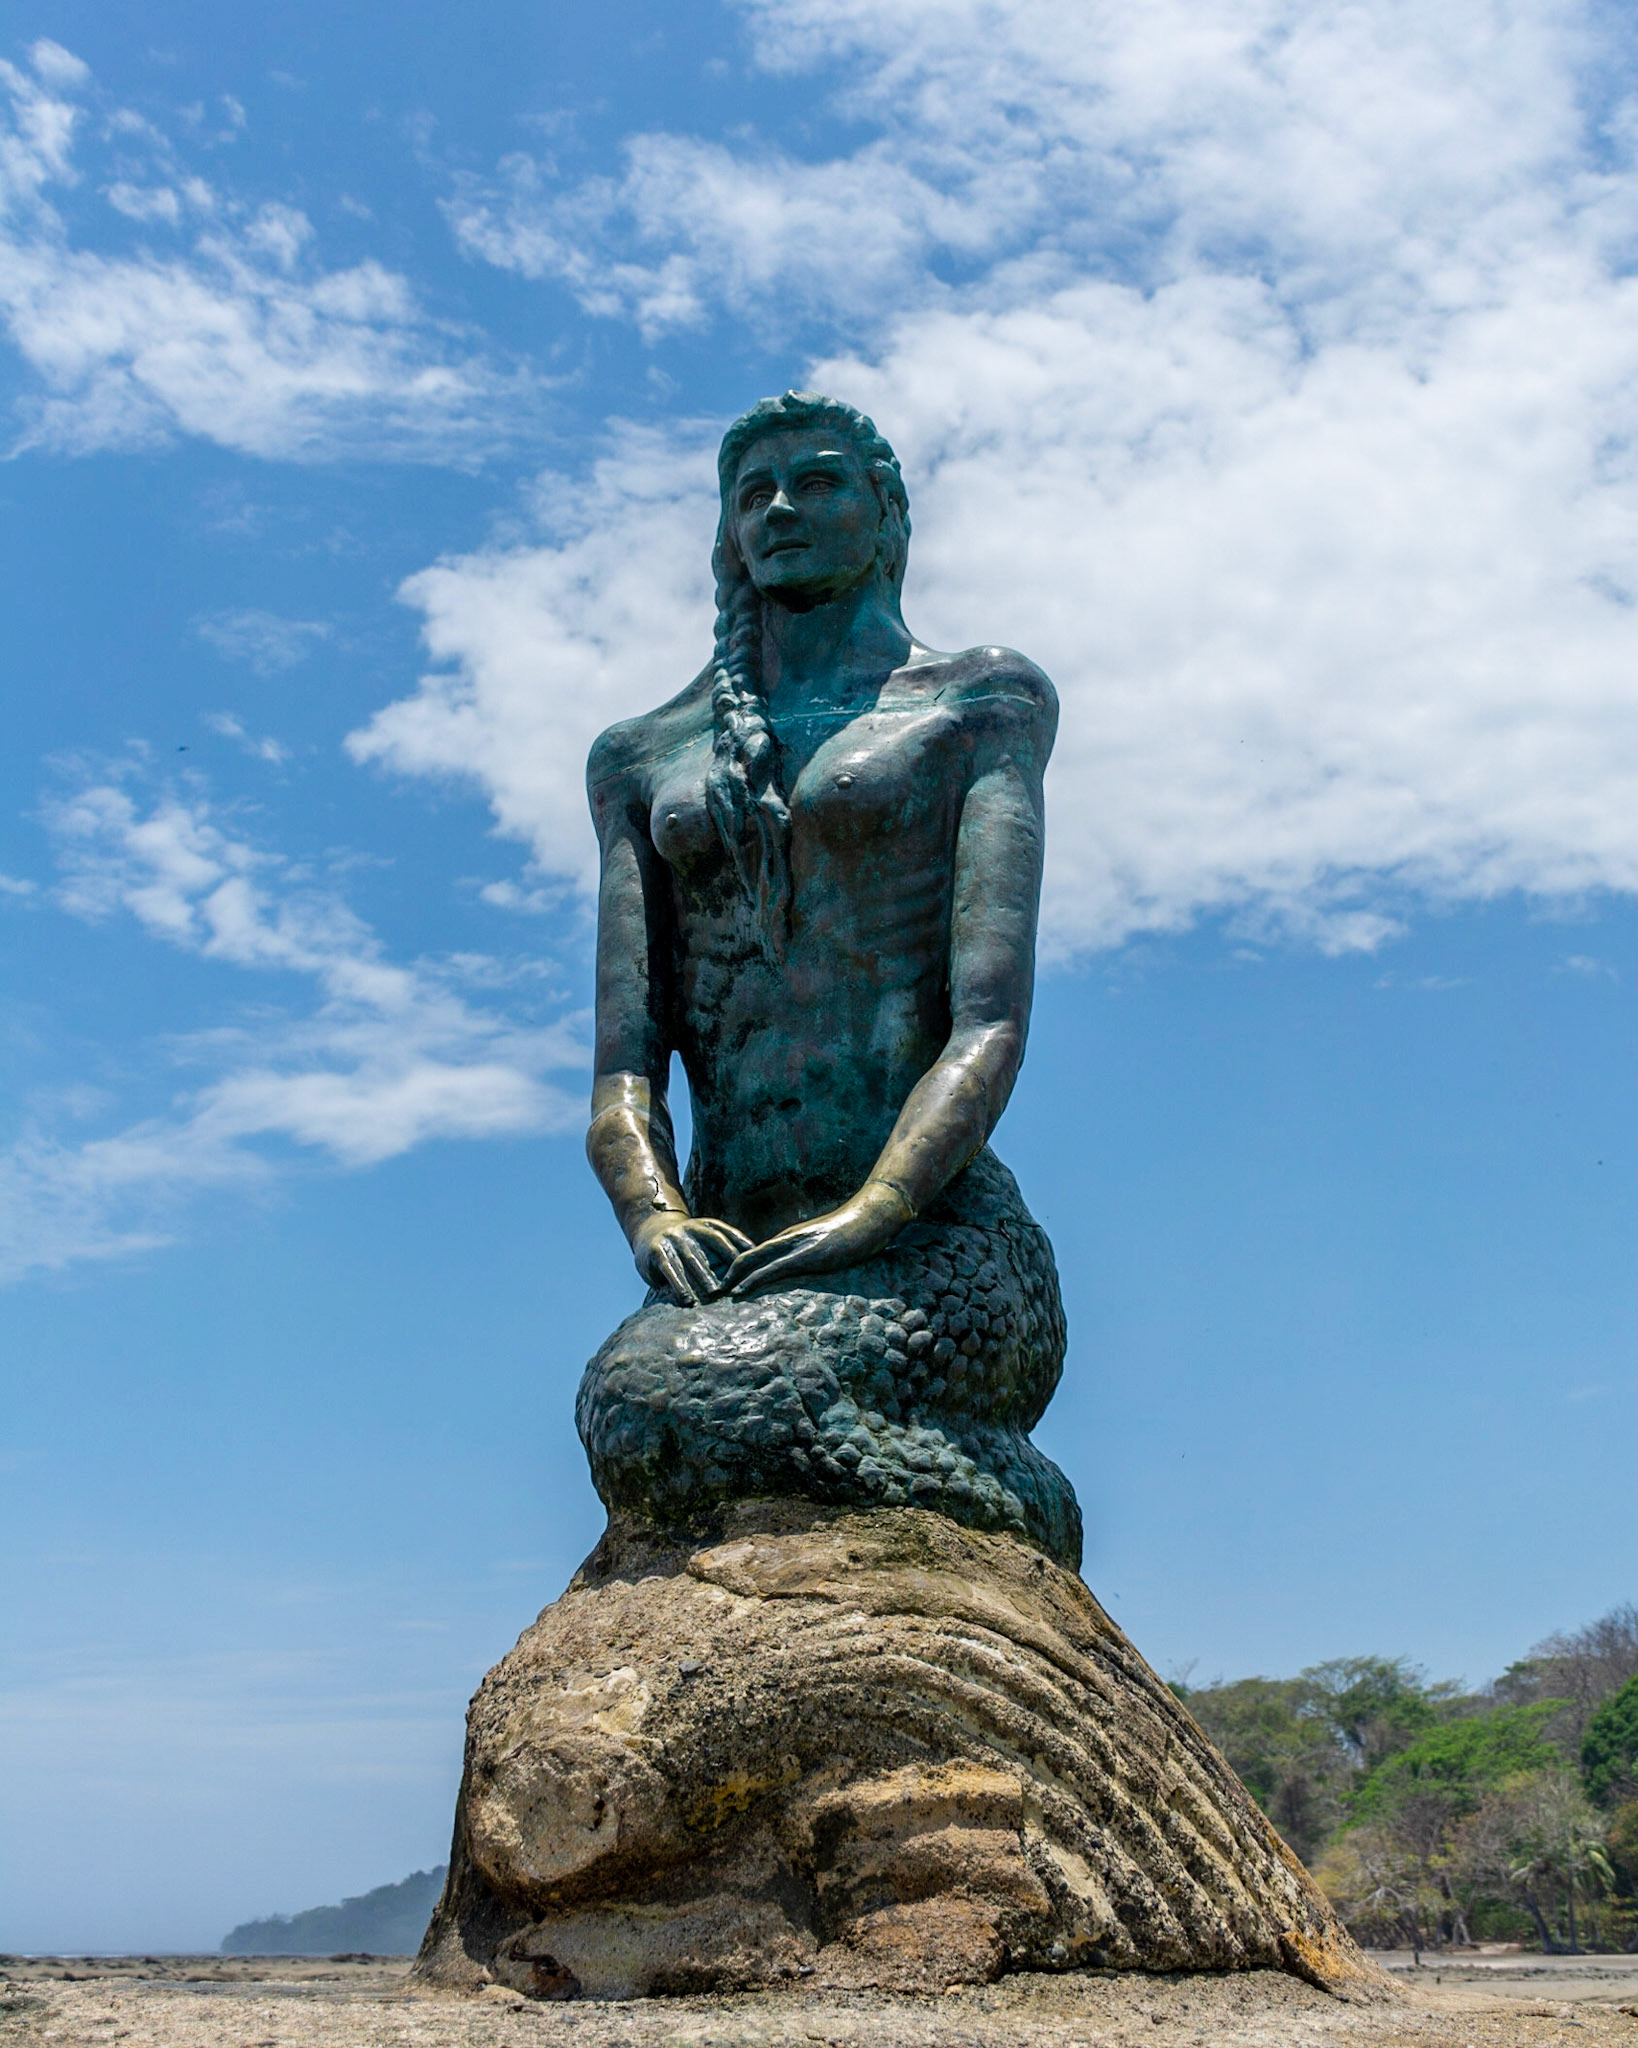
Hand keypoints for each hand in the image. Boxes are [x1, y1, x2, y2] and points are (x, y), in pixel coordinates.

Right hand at [633, 1211, 752, 1305]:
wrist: (651, 1230)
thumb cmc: (687, 1242)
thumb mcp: (705, 1237)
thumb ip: (725, 1248)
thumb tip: (755, 1266)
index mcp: (707, 1225)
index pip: (728, 1235)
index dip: (741, 1248)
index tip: (754, 1265)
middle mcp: (691, 1228)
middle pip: (713, 1245)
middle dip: (725, 1263)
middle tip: (738, 1283)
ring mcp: (673, 1238)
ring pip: (691, 1258)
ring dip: (703, 1277)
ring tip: (714, 1294)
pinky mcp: (657, 1251)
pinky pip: (669, 1269)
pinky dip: (679, 1285)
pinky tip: (686, 1300)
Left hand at [723, 1181, 913, 1296]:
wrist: (872, 1218)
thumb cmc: (854, 1233)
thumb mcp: (827, 1244)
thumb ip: (810, 1254)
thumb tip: (799, 1271)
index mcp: (791, 1238)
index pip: (755, 1254)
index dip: (735, 1269)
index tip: (721, 1284)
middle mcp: (788, 1239)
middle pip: (746, 1255)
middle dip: (725, 1273)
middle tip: (707, 1291)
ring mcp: (797, 1245)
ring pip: (753, 1261)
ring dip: (732, 1278)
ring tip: (714, 1294)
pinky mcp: (808, 1255)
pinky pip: (774, 1268)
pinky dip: (753, 1279)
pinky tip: (740, 1290)